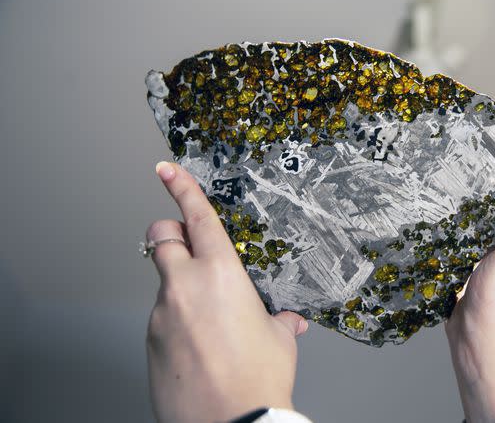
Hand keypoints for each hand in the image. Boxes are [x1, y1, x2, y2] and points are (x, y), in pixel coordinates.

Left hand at [145, 161, 307, 422]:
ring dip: (181, 290)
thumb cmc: (258, 380)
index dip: (180, 187)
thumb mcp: (279, 341)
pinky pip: (161, 321)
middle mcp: (184, 287)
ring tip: (211, 326)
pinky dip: (177, 324)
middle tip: (187, 247)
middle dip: (171, 235)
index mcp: (220, 274)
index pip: (196, 218)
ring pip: (163, 284)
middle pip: (160, 238)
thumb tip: (287, 322)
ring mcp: (161, 316)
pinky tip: (200, 349)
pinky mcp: (150, 343)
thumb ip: (279, 322)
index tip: (167, 170)